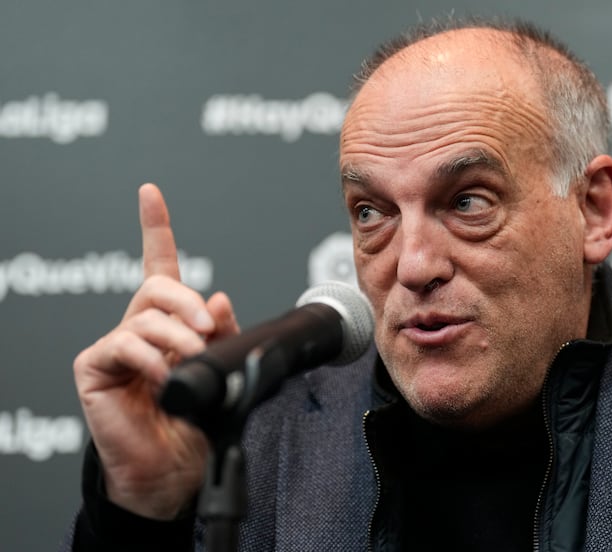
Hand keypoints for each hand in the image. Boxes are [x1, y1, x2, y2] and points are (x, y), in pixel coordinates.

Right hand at [73, 183, 239, 518]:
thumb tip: (220, 296)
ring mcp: (115, 347)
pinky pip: (122, 345)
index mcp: (169, 323)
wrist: (172, 469)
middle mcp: (139, 328)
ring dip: (177, 336)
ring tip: (192, 361)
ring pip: (145, 317)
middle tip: (209, 328)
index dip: (156, 228)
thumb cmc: (196, 420)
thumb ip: (222, 333)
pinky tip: (162, 377)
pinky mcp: (94, 368)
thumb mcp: (220, 370)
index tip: (151, 192)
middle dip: (187, 300)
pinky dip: (149, 358)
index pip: (160, 267)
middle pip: (158, 286)